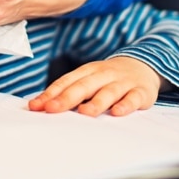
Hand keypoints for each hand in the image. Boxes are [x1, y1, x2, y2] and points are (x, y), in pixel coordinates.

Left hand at [28, 57, 163, 116]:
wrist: (143, 65)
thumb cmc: (108, 78)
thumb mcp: (90, 79)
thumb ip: (70, 92)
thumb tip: (42, 107)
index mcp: (88, 71)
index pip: (66, 81)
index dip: (51, 94)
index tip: (35, 106)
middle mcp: (104, 74)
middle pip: (84, 86)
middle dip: (66, 98)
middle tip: (51, 109)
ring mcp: (123, 82)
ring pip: (108, 92)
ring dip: (96, 102)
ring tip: (84, 113)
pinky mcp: (141, 92)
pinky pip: (133, 98)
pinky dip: (125, 105)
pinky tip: (117, 113)